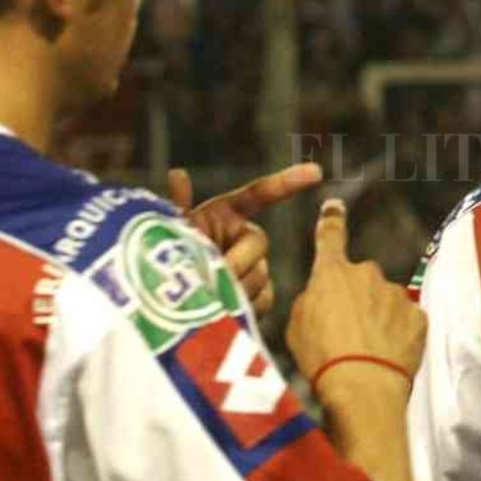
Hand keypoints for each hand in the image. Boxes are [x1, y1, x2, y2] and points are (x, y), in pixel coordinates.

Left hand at [168, 163, 322, 315]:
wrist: (167, 304)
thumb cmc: (164, 261)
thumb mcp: (168, 232)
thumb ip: (178, 207)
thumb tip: (178, 174)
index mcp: (226, 214)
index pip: (260, 194)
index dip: (287, 182)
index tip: (316, 172)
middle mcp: (245, 238)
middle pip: (259, 242)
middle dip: (240, 259)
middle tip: (219, 274)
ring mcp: (254, 268)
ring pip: (261, 273)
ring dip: (237, 285)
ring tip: (208, 294)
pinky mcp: (258, 297)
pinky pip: (264, 298)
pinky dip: (247, 303)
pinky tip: (226, 308)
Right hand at [287, 199, 427, 400]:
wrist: (363, 386)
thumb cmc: (321, 358)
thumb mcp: (296, 328)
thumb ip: (311, 302)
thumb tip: (322, 298)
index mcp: (331, 274)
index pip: (330, 238)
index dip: (331, 221)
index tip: (335, 206)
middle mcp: (367, 275)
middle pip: (362, 281)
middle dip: (358, 300)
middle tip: (348, 334)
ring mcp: (396, 294)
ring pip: (387, 301)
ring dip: (380, 319)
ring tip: (368, 353)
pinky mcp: (419, 316)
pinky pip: (407, 321)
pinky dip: (399, 335)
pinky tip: (389, 356)